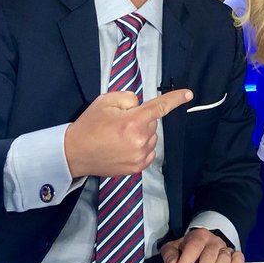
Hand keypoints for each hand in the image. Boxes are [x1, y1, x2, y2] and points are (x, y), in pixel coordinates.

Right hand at [64, 88, 192, 178]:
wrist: (75, 153)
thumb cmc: (89, 125)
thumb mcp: (105, 101)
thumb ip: (128, 98)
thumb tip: (140, 105)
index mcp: (133, 122)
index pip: (159, 107)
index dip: (175, 99)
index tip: (188, 94)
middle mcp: (140, 141)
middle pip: (152, 122)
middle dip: (141, 118)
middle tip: (120, 122)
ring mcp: (140, 157)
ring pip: (152, 137)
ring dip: (142, 133)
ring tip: (120, 136)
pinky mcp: (137, 168)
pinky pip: (149, 151)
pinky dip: (142, 146)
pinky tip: (125, 146)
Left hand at [161, 228, 243, 262]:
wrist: (203, 242)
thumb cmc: (187, 248)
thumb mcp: (174, 248)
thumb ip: (170, 254)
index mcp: (198, 236)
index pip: (192, 248)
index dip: (185, 262)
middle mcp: (213, 241)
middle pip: (209, 254)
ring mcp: (225, 247)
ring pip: (224, 257)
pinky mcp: (234, 254)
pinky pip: (239, 258)